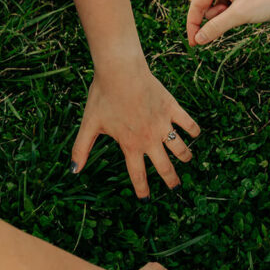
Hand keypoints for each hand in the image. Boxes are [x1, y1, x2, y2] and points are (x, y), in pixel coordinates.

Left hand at [72, 61, 199, 197]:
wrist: (120, 70)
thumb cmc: (103, 96)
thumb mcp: (89, 124)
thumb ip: (81, 149)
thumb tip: (74, 170)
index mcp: (130, 144)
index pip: (138, 174)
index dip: (142, 189)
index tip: (146, 199)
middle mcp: (149, 138)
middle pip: (164, 166)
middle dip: (171, 180)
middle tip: (175, 187)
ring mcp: (162, 123)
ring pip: (180, 148)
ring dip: (184, 157)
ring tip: (187, 161)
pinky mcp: (171, 108)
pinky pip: (188, 123)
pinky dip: (193, 130)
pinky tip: (195, 134)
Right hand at [187, 0, 269, 45]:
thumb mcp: (240, 15)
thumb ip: (216, 27)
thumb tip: (198, 39)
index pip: (196, 4)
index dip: (193, 24)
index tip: (193, 43)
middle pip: (205, 5)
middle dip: (208, 22)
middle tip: (209, 40)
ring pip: (217, 8)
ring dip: (223, 19)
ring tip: (242, 17)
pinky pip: (228, 6)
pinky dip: (231, 15)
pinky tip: (244, 16)